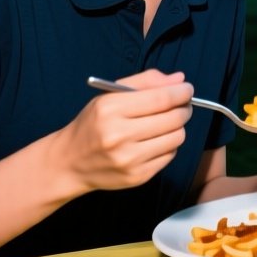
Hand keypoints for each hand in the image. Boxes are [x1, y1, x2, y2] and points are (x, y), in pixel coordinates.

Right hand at [53, 69, 193, 194]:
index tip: (186, 89)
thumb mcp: (109, 96)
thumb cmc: (92, 124)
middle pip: (174, 118)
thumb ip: (144, 82)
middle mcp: (119, 135)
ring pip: (177, 137)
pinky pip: (170, 155)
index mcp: (110, 110)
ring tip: (165, 123)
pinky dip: (168, 145)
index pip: (161, 98)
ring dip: (177, 127)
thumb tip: (179, 79)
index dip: (181, 92)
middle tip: (180, 105)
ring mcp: (129, 159)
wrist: (69, 162)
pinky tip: (154, 141)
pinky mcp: (137, 176)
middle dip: (183, 108)